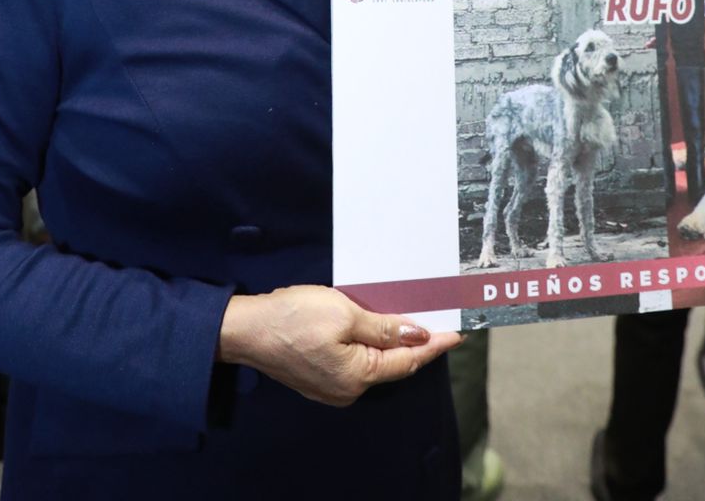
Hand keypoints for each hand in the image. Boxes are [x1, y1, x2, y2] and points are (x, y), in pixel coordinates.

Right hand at [218, 286, 459, 406]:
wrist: (247, 329)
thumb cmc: (295, 317)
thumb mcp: (343, 314)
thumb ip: (382, 328)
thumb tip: (416, 336)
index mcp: (358, 376)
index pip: (408, 360)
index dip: (434, 344)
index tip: (458, 334)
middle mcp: (349, 389)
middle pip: (393, 364)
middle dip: (416, 343)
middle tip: (439, 321)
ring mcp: (332, 387)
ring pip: (374, 363)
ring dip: (392, 343)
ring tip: (412, 321)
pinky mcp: (319, 378)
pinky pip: (356, 362)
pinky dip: (370, 346)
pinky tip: (377, 329)